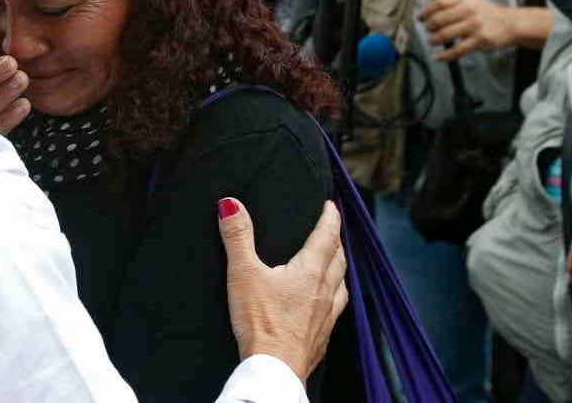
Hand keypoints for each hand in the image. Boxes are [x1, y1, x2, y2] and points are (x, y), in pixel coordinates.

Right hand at [220, 198, 347, 381]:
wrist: (275, 368)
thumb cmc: (260, 322)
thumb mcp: (243, 273)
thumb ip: (238, 237)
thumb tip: (230, 204)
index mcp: (309, 272)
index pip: (326, 236)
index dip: (330, 218)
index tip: (330, 206)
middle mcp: (324, 291)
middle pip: (338, 259)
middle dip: (335, 241)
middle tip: (330, 230)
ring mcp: (326, 315)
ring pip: (341, 284)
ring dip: (338, 268)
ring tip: (332, 262)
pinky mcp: (321, 335)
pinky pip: (336, 309)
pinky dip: (335, 296)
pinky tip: (326, 303)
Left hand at [419, 0, 513, 61]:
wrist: (509, 23)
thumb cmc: (482, 12)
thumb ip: (448, 1)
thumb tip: (424, 11)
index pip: (440, 2)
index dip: (426, 11)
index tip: (420, 18)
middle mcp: (469, 10)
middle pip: (438, 19)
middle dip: (429, 27)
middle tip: (428, 30)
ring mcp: (474, 26)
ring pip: (444, 35)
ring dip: (433, 40)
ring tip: (432, 41)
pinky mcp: (479, 41)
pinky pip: (456, 50)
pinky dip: (444, 55)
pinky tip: (437, 57)